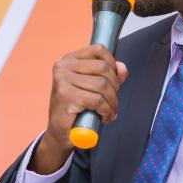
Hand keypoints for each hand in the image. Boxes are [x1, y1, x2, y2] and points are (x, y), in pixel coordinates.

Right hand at [30, 44, 127, 173]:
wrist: (59, 132)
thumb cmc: (75, 108)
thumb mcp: (92, 88)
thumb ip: (108, 75)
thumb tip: (122, 68)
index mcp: (69, 59)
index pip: (98, 50)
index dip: (113, 64)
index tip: (115, 80)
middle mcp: (63, 67)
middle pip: (103, 68)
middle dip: (115, 87)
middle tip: (113, 101)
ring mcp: (63, 81)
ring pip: (102, 85)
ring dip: (112, 102)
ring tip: (110, 112)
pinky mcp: (66, 96)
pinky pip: (98, 100)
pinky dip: (106, 111)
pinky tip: (104, 117)